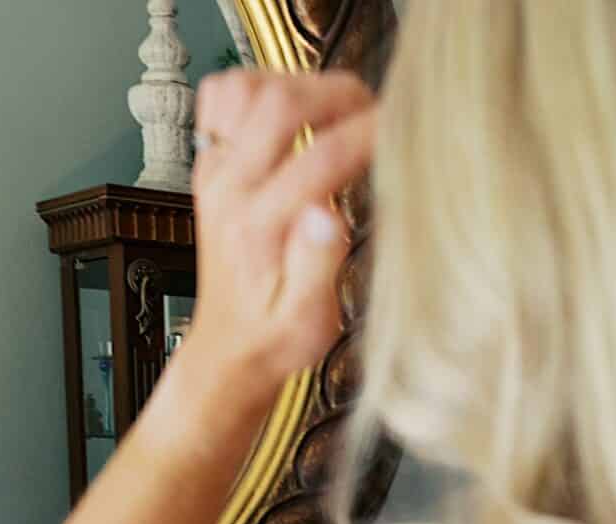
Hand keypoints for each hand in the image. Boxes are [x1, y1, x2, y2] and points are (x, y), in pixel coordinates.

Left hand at [180, 69, 376, 403]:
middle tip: (374, 111)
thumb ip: (317, 268)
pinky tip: (289, 112)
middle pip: (279, 102)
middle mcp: (229, 188)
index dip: (369, 134)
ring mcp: (215, 170)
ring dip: (297, 84)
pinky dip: (256, 88)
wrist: (229, 348)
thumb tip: (328, 215)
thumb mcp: (307, 324)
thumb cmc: (275, 337)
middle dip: (336, 94)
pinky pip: (222, 99)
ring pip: (246, 88)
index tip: (403, 131)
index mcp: (258, 226)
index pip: (321, 156)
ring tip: (336, 109)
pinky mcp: (212, 163)